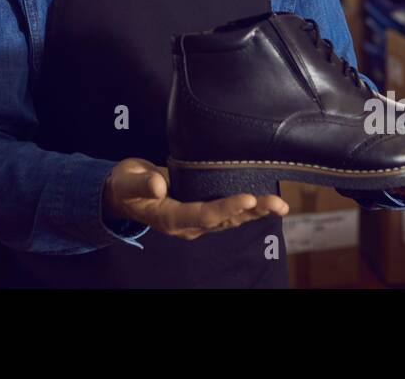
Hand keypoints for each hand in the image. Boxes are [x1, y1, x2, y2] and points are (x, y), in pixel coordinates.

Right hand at [104, 157, 287, 240]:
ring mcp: (196, 219)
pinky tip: (267, 201)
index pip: (203, 215)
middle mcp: (187, 223)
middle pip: (224, 221)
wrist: (124, 192)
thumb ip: (142, 183)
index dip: (226, 208)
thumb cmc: (125, 185)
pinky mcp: (201, 209)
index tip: (248, 197)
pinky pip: (228, 212)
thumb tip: (159, 184)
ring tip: (280, 205)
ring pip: (231, 219)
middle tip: (277, 204)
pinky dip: (248, 206)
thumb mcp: (127, 181)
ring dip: (256, 211)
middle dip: (252, 211)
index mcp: (170, 217)